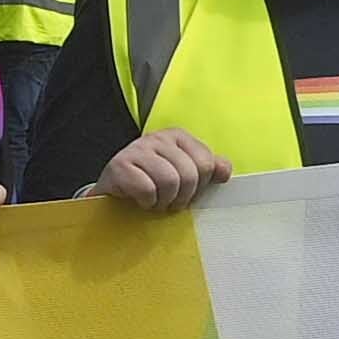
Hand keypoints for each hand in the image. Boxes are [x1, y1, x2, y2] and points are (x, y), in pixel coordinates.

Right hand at [95, 131, 230, 213]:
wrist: (113, 191)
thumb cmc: (152, 183)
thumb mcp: (183, 173)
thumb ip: (207, 169)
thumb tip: (225, 171)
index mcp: (177, 136)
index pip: (206, 163)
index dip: (200, 186)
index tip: (186, 192)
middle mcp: (158, 138)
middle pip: (190, 175)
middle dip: (182, 197)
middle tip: (170, 201)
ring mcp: (137, 149)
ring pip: (169, 182)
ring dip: (164, 201)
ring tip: (156, 202)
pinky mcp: (119, 165)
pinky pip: (147, 189)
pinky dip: (146, 202)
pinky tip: (141, 200)